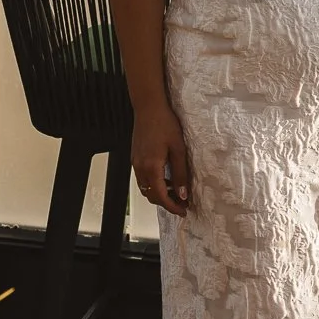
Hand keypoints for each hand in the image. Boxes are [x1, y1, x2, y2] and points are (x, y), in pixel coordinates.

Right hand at [132, 102, 192, 217]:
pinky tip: (165, 178)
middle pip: (151, 196)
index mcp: (152, 167)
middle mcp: (140, 168)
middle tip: (182, 203)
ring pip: (146, 188)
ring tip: (176, 191)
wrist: (148, 107)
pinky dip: (153, 184)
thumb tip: (183, 194)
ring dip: (159, 194)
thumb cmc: (165, 123)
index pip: (161, 197)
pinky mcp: (135, 158)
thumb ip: (180, 173)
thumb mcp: (179, 149)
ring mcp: (135, 163)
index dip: (173, 207)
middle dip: (167, 203)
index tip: (183, 210)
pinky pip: (143, 179)